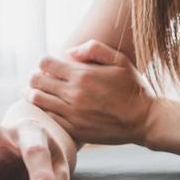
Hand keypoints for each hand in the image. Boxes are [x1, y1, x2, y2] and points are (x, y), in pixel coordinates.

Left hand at [25, 39, 154, 146]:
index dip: (45, 62)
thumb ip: (94, 49)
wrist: (145, 120)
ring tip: (38, 92)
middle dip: (35, 77)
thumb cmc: (134, 88)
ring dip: (34, 94)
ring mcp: (72, 114)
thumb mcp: (120, 60)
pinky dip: (45, 112)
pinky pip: (49, 119)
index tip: (50, 65)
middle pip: (36, 81)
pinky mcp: (75, 130)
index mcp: (82, 75)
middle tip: (39, 78)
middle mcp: (73, 94)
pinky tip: (50, 109)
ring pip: (38, 101)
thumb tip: (70, 51)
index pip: (45, 63)